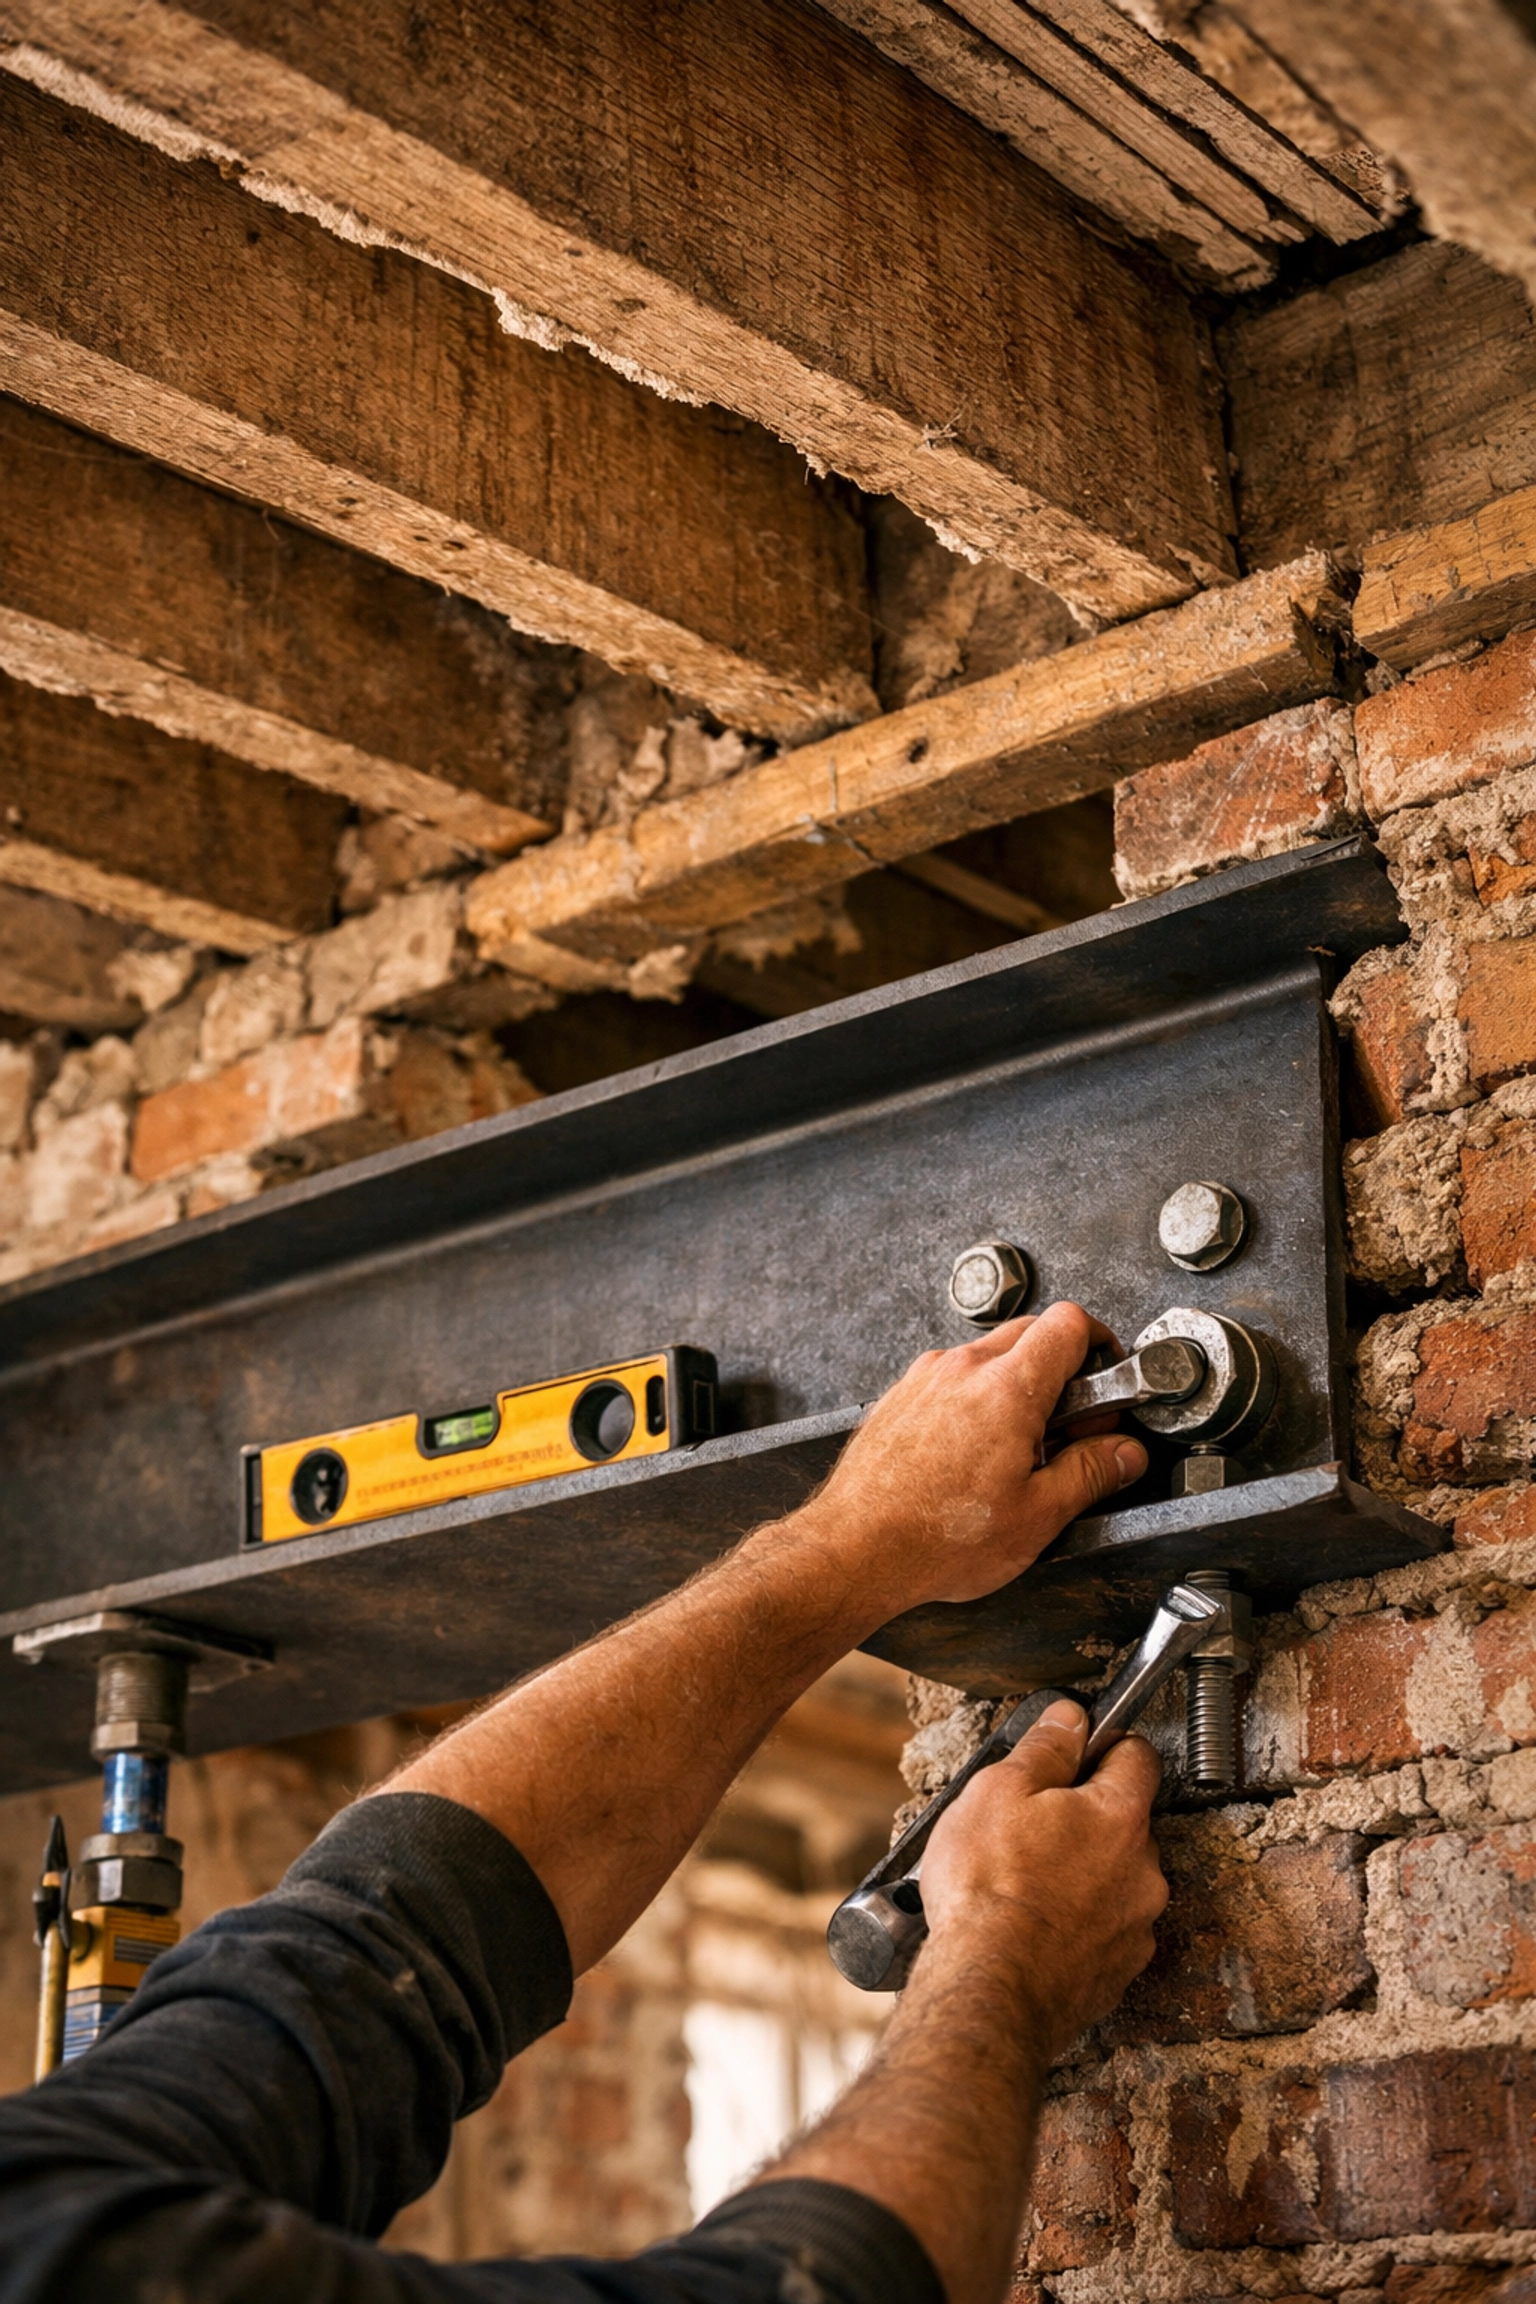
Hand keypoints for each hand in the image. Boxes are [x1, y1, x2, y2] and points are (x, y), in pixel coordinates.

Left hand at [793, 1302, 1147, 1613]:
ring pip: (988, 1356)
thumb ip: (1091, 1473)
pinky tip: (975, 1452)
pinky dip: (975, 1400)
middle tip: (1072, 1426)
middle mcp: (962, 1369)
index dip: (1101, 1346)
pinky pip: (951, 1378)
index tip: (1107, 1383)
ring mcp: (925, 1379)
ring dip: (1016, 1386)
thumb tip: (1123, 1453)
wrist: (856, 1549)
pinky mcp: (900, 1397)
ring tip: (1020, 1447)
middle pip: (1032, 1332)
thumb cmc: (935, 1538)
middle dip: (1063, 1371)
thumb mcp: (1038, 1515)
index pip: (1070, 1325)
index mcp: (1007, 1388)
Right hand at [918, 1698, 1165, 2060]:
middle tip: (1031, 1825)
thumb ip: (1044, 1749)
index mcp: (1120, 1815)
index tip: (1076, 1750)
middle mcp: (1144, 1870)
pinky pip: (1104, 1930)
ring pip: (1116, 1879)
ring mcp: (1136, 1926)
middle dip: (1087, 1816)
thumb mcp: (999, 1790)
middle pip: (1126, 1821)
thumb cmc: (989, 1887)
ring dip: (1083, 1874)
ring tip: (1023, 1884)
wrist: (990, 1989)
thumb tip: (1071, 1718)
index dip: (1106, 1743)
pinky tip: (1033, 1926)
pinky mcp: (1118, 1973)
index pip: (1138, 1755)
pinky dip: (1077, 1923)